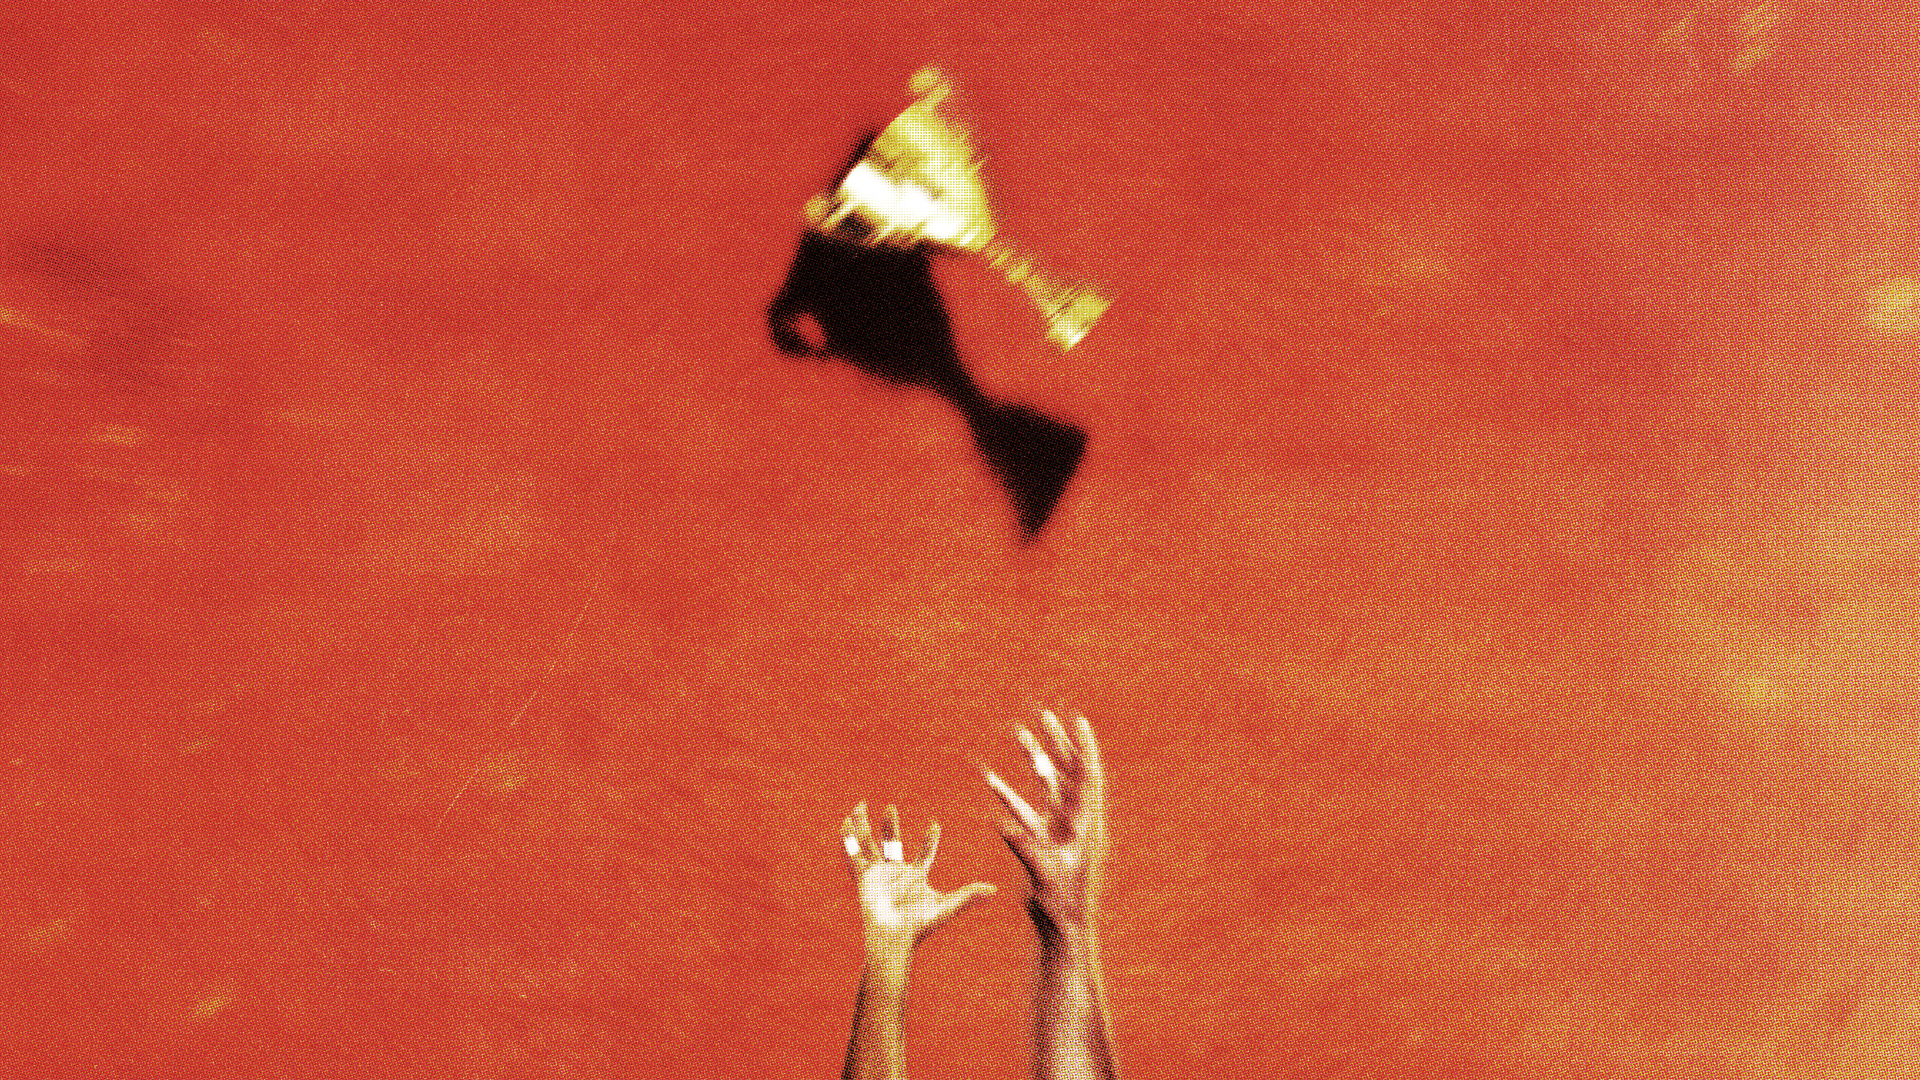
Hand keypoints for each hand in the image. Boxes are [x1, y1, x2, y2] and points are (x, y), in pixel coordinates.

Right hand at [842, 802, 996, 946]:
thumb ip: (969, 896)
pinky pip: (853, 855)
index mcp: (915, 877)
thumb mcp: (947, 906)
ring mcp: (878, 874)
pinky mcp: (864, 878)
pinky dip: (848, 839)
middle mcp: (895, 873)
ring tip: (859, 804)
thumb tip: (995, 890)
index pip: (924, 855)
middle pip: (891, 843)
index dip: (930, 841)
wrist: (894, 938)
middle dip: (890, 826)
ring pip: (869, 844)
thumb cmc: (920, 925)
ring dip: (864, 825)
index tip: (934, 826)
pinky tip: (845, 823)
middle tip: (890, 807)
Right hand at [984, 711, 1105, 925]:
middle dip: (1056, 742)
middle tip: (1044, 714)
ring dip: (1032, 759)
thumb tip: (1004, 825)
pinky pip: (1024, 810)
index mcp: (1084, 824)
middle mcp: (1074, 821)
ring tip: (1018, 733)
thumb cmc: (1061, 904)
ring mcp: (1058, 829)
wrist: (1061, 927)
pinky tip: (989, 781)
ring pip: (1046, 785)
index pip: (1086, 777)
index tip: (1077, 719)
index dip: (1083, 747)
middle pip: (1067, 771)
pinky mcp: (1043, 840)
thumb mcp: (1045, 875)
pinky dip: (1008, 795)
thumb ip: (1026, 849)